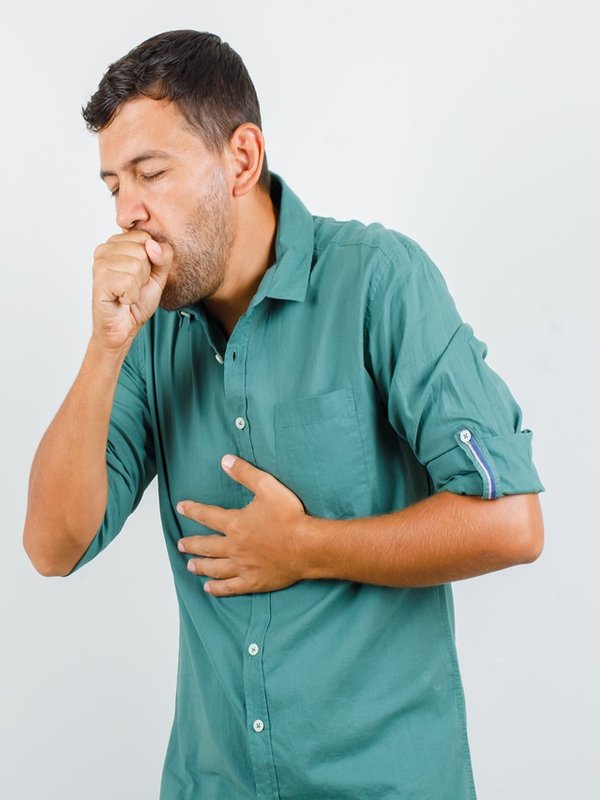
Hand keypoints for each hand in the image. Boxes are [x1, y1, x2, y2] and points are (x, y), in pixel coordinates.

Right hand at [92, 230, 172, 352]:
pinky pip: (128, 282)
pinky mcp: (98, 281)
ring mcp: (99, 265)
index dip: (151, 261)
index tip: (140, 275)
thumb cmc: (137, 301)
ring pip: (136, 265)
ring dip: (137, 286)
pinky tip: (122, 300)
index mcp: (117, 244)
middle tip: (132, 287)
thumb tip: (152, 244)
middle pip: (142, 251)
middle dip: (144, 274)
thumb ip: (163, 256)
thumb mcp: (158, 275)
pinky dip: (131, 296)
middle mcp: (104, 250)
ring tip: (127, 293)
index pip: (145, 238)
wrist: (124, 327)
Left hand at [176, 455, 310, 596]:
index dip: (192, 510)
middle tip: (180, 545)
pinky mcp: (254, 581)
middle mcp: (234, 547)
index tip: (181, 507)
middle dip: (191, 544)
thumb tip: (225, 461)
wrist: (307, 546)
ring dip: (200, 566)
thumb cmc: (290, 517)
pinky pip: (230, 587)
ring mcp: (243, 566)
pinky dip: (217, 588)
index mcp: (235, 524)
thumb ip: (245, 473)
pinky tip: (209, 588)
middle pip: (206, 545)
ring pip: (214, 568)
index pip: (207, 516)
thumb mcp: (267, 486)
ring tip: (190, 566)